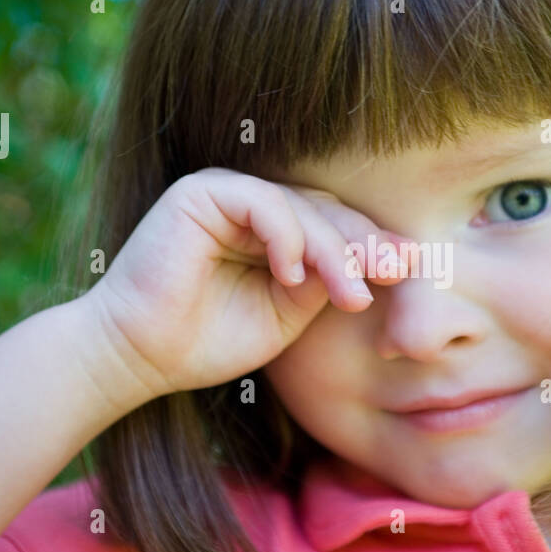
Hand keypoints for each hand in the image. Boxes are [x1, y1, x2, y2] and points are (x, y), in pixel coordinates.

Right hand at [82, 167, 412, 396]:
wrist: (140, 358)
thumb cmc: (208, 341)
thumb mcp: (287, 314)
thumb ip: (325, 283)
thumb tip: (379, 260)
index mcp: (273, 231)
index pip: (335, 226)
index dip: (373, 246)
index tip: (410, 269)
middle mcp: (251, 206)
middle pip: (327, 211)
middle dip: (366, 244)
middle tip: (398, 272)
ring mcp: (226, 194)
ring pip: (302, 207)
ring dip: (335, 251)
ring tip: (352, 294)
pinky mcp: (201, 193)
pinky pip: (263, 202)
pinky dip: (287, 237)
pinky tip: (294, 277)